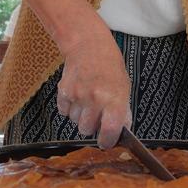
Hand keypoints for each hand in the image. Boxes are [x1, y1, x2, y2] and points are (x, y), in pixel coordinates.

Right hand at [56, 25, 131, 148]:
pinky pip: (64, 112)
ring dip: (80, 117)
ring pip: (75, 122)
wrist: (88, 45)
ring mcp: (78, 95)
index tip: (106, 142)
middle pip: (87, 130)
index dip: (107, 141)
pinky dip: (69, 108)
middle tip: (96, 115)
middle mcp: (95, 99)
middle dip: (91, 126)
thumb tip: (121, 130)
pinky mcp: (63, 92)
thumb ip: (122, 110)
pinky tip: (77, 96)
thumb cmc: (109, 65)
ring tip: (87, 101)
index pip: (109, 131)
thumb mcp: (124, 87)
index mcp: (114, 99)